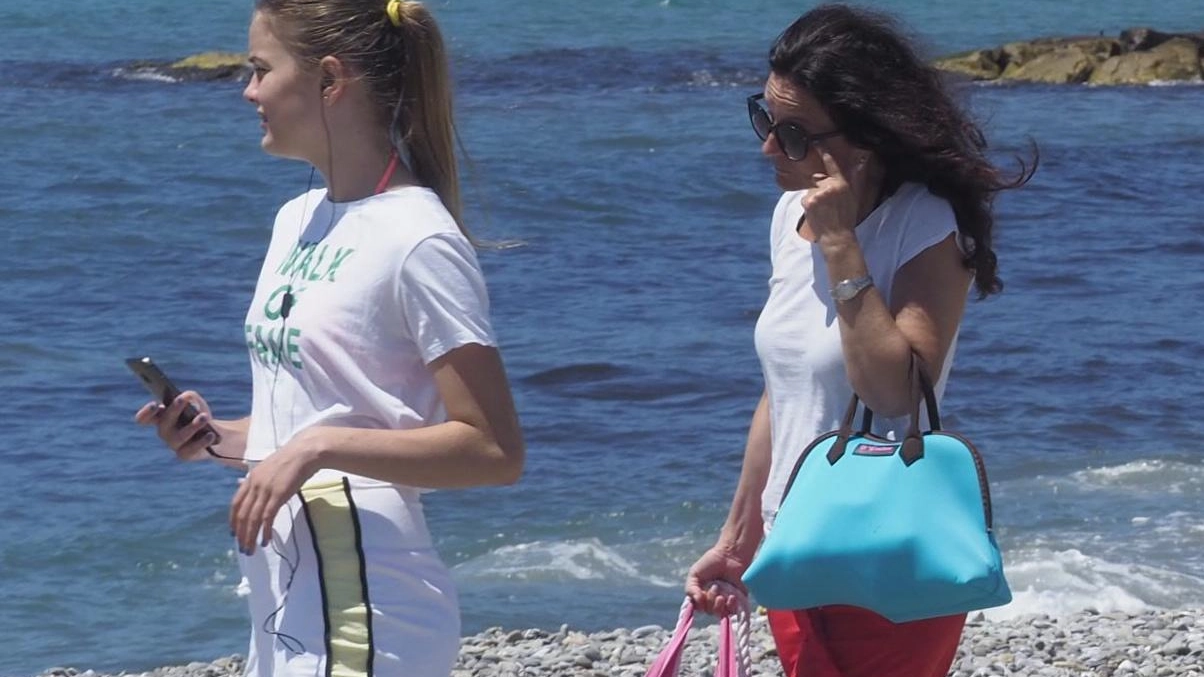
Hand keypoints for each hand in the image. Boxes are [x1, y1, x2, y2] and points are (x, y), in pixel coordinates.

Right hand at [134, 391, 217, 461]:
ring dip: (193, 426)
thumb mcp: (195, 401)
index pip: (144, 418)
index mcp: (160, 418)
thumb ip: (190, 396)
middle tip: (182, 399)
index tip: (155, 404)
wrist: (213, 434)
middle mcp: (163, 432)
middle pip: (164, 422)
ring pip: (180, 436)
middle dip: (174, 409)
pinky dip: (202, 441)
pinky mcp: (184, 455)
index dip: (146, 413)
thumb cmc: (199, 414)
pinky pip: (191, 449)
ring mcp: (173, 444)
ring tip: (204, 417)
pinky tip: (210, 434)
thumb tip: (188, 400)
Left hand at [229, 428, 321, 554]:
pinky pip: (267, 517)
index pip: (236, 503)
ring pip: (253, 518)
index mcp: (251, 478)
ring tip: (251, 550)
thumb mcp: (269, 468)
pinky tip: (266, 541)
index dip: (232, 520)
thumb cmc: (291, 459)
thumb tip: (243, 485)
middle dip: (241, 534)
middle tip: (243, 548)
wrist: (305, 452)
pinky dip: (265, 531)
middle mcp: (254, 484)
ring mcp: (265, 490)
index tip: (234, 533)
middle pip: (242, 514)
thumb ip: (257, 479)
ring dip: (250, 536)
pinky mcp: (278, 495)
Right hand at [685, 544, 751, 616]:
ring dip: (719, 605)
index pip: (698, 607)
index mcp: (702, 593)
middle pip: (708, 611)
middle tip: (714, 587)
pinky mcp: (738, 601)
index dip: (698, 605)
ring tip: (722, 593)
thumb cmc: (711, 562)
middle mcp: (713, 599)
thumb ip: (690, 589)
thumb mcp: (694, 574)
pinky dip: (731, 606)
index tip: (700, 596)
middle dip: (710, 601)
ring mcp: (726, 601)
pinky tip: (732, 597)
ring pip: (719, 613)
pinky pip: (732, 612)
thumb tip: (697, 603)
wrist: (730, 555)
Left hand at [800, 146, 874, 241]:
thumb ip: (847, 182)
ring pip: (811, 190)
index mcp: (842, 184)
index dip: (824, 153)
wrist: (837, 236)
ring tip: (823, 211)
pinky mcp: (809, 201)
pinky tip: (817, 214)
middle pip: (818, 178)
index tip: (818, 143)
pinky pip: (805, 198)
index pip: (832, 164)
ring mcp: (818, 193)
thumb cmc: (846, 218)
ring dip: (813, 198)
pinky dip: (809, 205)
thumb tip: (853, 167)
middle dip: (819, 187)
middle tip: (826, 203)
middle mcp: (830, 186)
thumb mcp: (852, 197)